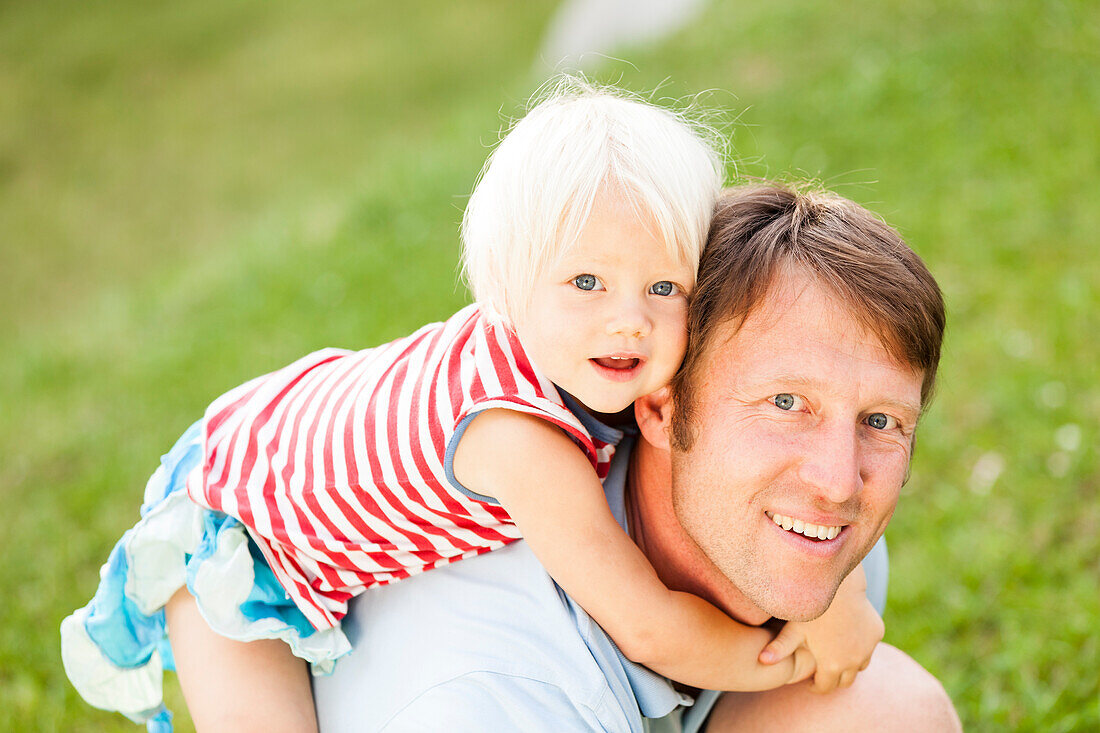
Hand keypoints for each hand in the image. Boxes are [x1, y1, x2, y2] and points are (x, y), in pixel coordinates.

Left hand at [757, 566, 882, 692]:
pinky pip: (868, 647)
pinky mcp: (877, 633)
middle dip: (833, 679)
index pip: (825, 688)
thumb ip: (779, 648)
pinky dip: (860, 647)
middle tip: (822, 672)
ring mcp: (868, 648)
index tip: (809, 682)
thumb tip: (760, 661)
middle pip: (845, 682)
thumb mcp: (793, 629)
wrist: (839, 585)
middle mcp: (854, 661)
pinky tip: (848, 638)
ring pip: (860, 666)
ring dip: (849, 665)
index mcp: (832, 665)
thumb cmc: (812, 608)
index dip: (815, 687)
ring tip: (835, 656)